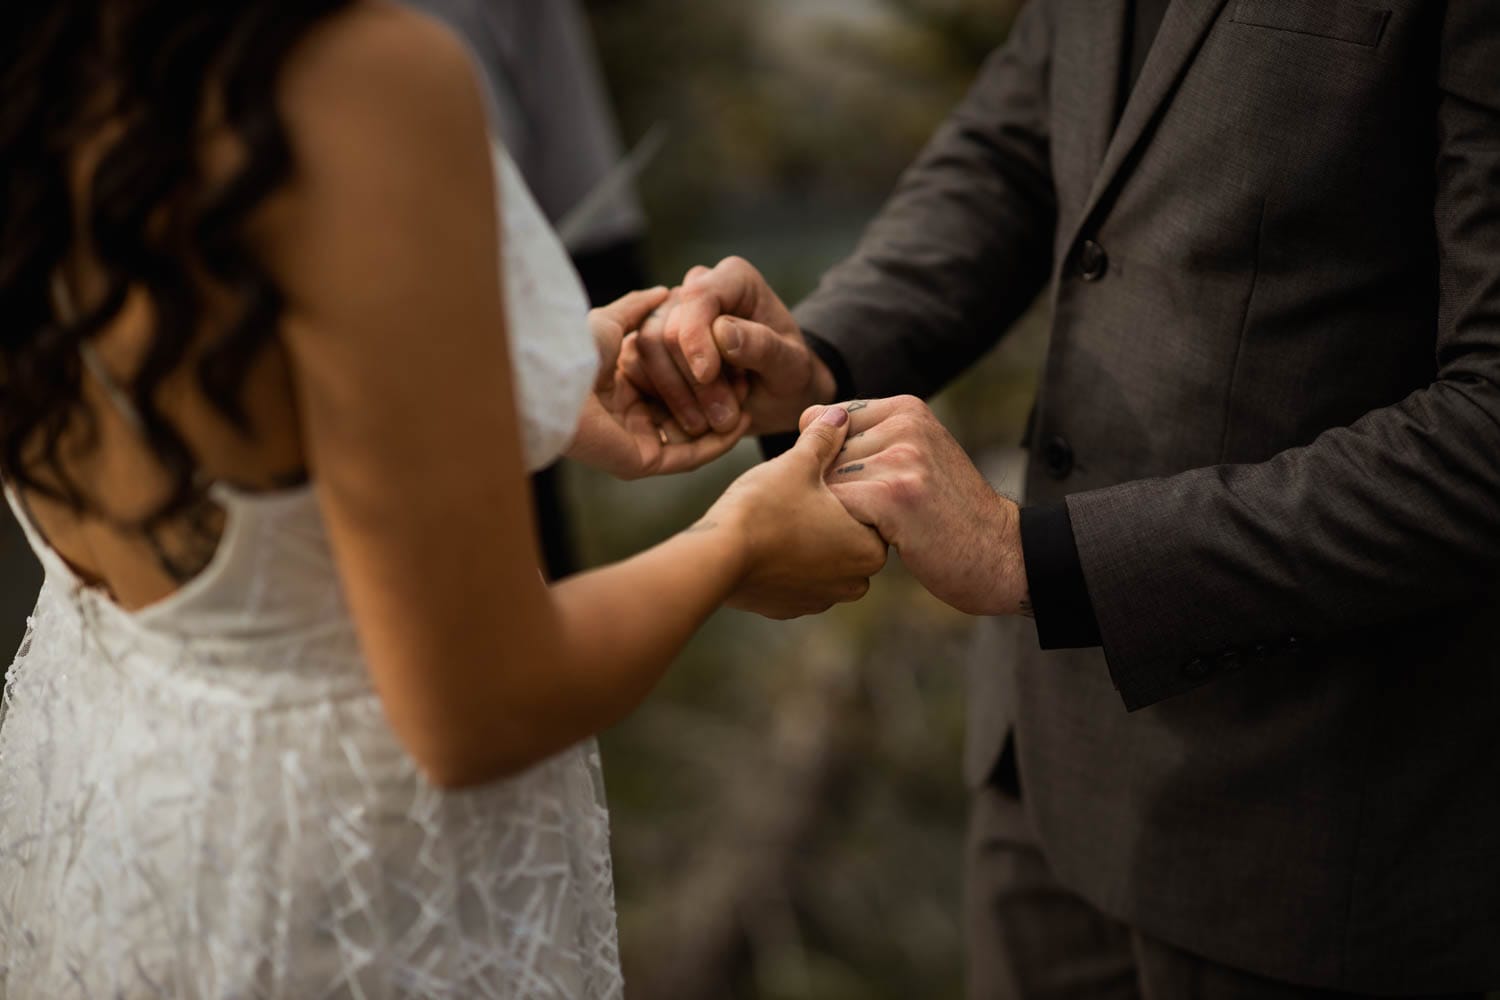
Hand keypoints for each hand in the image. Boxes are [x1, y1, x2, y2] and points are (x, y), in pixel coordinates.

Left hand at [568, 287, 750, 478]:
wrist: (558, 380)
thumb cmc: (575, 348)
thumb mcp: (613, 320)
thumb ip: (638, 308)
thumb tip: (665, 290)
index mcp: (617, 388)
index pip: (668, 384)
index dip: (698, 372)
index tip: (727, 359)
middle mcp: (627, 419)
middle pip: (681, 412)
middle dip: (716, 401)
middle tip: (749, 386)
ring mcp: (636, 443)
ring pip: (690, 436)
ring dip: (721, 423)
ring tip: (751, 405)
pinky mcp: (643, 461)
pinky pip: (688, 456)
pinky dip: (716, 444)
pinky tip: (741, 426)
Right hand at [619, 257, 836, 436]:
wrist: (777, 395)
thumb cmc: (789, 373)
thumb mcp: (790, 364)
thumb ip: (762, 346)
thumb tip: (722, 331)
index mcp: (733, 280)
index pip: (697, 298)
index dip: (695, 337)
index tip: (707, 375)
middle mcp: (696, 290)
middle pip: (666, 329)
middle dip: (692, 381)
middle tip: (724, 418)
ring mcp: (669, 317)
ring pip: (645, 350)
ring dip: (678, 396)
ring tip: (718, 421)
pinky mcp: (652, 346)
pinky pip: (636, 369)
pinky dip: (665, 401)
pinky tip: (698, 418)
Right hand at [707, 404, 888, 619]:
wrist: (717, 557)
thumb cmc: (764, 508)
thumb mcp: (798, 464)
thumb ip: (824, 439)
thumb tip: (840, 414)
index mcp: (870, 548)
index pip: (872, 512)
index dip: (848, 488)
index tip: (824, 477)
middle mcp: (854, 582)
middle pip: (850, 539)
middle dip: (832, 519)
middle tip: (802, 494)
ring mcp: (820, 600)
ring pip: (824, 563)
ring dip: (810, 544)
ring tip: (781, 517)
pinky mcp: (789, 609)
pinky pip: (797, 581)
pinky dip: (787, 564)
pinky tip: (766, 542)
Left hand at [814, 396, 1029, 616]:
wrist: (1000, 553)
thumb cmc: (946, 513)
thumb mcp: (916, 456)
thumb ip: (868, 437)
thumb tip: (804, 421)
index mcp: (905, 408)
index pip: (823, 419)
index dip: (826, 460)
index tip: (857, 487)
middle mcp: (904, 424)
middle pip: (822, 454)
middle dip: (831, 489)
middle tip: (870, 516)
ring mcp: (902, 457)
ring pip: (826, 482)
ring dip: (839, 513)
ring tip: (877, 527)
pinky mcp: (895, 495)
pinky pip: (837, 509)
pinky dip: (847, 532)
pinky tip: (880, 540)